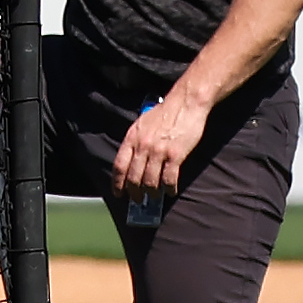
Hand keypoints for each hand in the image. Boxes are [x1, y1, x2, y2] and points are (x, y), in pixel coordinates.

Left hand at [112, 84, 208, 199]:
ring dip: (152, 192)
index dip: (117, 182)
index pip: (119, 165)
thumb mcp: (142, 123)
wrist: (185, 103)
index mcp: (132, 138)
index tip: (118, 192)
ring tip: (154, 196)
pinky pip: (169, 179)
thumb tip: (131, 158)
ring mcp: (158, 152)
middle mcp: (142, 146)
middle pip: (133, 177)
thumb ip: (135, 140)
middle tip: (137, 200)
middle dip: (134, 192)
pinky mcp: (175, 155)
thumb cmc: (164, 113)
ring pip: (150, 181)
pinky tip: (170, 191)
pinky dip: (169, 188)